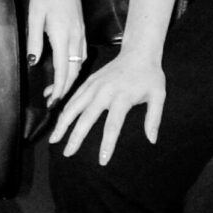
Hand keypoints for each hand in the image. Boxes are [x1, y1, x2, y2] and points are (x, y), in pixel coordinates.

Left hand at [24, 0, 85, 97]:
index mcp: (63, 34)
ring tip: (57, 87)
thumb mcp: (34, 16)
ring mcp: (81, 32)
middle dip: (65, 88)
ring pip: (80, 62)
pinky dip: (76, 65)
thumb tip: (34, 62)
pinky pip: (82, 53)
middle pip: (74, 70)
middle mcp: (75, 35)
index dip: (59, 88)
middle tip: (52, 100)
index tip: (52, 102)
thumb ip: (35, 41)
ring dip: (70, 77)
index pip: (64, 69)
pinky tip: (68, 68)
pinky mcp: (81, 28)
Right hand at [52, 46, 166, 163]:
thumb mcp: (158, 95)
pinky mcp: (89, 80)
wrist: (139, 51)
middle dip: (75, 137)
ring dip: (63, 123)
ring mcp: (94, 85)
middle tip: (67, 153)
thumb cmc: (150, 75)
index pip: (112, 125)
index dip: (107, 145)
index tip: (102, 161)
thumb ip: (154, 118)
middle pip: (86, 118)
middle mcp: (104, 91)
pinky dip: (65, 109)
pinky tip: (60, 121)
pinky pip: (74, 96)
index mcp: (122, 97)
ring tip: (54, 138)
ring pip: (74, 106)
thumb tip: (152, 140)